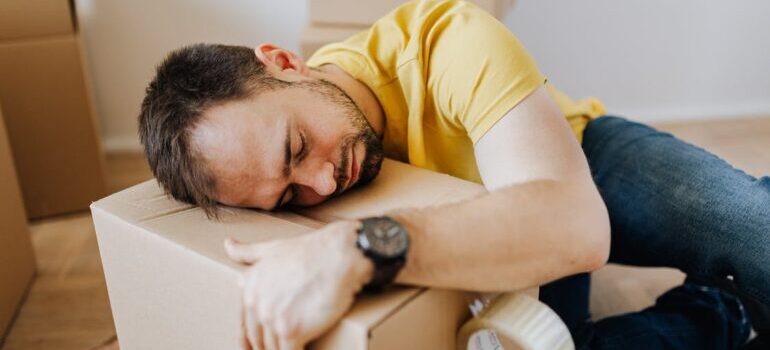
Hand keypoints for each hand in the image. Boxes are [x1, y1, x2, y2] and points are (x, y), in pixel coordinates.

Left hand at [225, 220, 373, 349]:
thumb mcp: (273, 248)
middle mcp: (256, 304)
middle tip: (279, 347)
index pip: (246, 324)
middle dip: (266, 347)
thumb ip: (248, 252)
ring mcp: (273, 319)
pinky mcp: (292, 331)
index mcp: (249, 287)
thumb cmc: (312, 251)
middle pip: (258, 339)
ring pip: (273, 348)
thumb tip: (228, 245)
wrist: (340, 255)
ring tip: (291, 349)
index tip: (257, 345)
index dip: (253, 337)